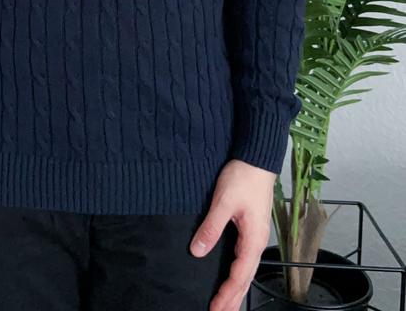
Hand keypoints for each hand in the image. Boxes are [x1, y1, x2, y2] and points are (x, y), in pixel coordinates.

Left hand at [189, 158, 274, 310]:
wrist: (257, 160)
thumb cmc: (243, 178)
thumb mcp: (223, 202)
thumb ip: (211, 227)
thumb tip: (197, 250)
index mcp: (253, 239)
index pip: (240, 274)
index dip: (227, 293)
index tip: (215, 308)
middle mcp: (257, 242)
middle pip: (246, 278)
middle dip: (234, 299)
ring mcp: (255, 236)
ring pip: (247, 270)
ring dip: (237, 289)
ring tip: (227, 305)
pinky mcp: (251, 229)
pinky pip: (246, 259)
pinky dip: (239, 274)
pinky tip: (233, 278)